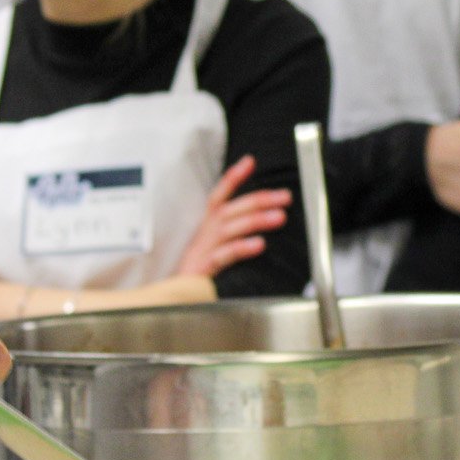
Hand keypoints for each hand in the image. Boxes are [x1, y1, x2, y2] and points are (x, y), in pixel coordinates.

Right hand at [176, 155, 291, 278]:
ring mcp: (202, 251)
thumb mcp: (215, 247)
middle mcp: (204, 234)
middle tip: (285, 196)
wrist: (174, 298)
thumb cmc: (199, 272)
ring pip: (229, 229)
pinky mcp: (202, 270)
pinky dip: (241, 248)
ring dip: (256, 220)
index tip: (250, 161)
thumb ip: (233, 231)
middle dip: (259, 200)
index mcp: (207, 227)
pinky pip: (222, 256)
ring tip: (280, 217)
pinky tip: (259, 244)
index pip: (219, 195)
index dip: (233, 177)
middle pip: (230, 209)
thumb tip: (262, 217)